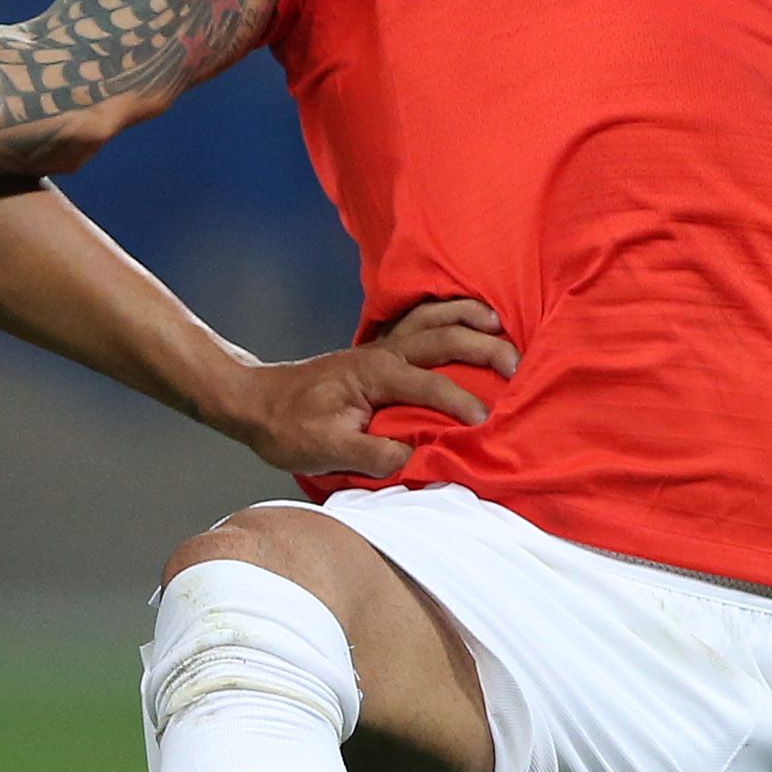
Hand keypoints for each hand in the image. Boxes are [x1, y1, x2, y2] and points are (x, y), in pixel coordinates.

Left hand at [211, 298, 516, 477]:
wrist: (255, 402)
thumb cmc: (287, 426)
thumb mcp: (324, 449)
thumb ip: (370, 453)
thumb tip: (413, 457)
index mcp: (374, 375)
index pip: (429, 385)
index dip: (460, 403)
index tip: (485, 421)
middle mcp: (383, 353)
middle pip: (442, 337)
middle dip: (484, 348)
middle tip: (516, 365)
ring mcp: (380, 347)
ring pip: (432, 318)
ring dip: (468, 317)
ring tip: (501, 325)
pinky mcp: (378, 351)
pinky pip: (419, 322)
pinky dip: (447, 314)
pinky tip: (466, 320)